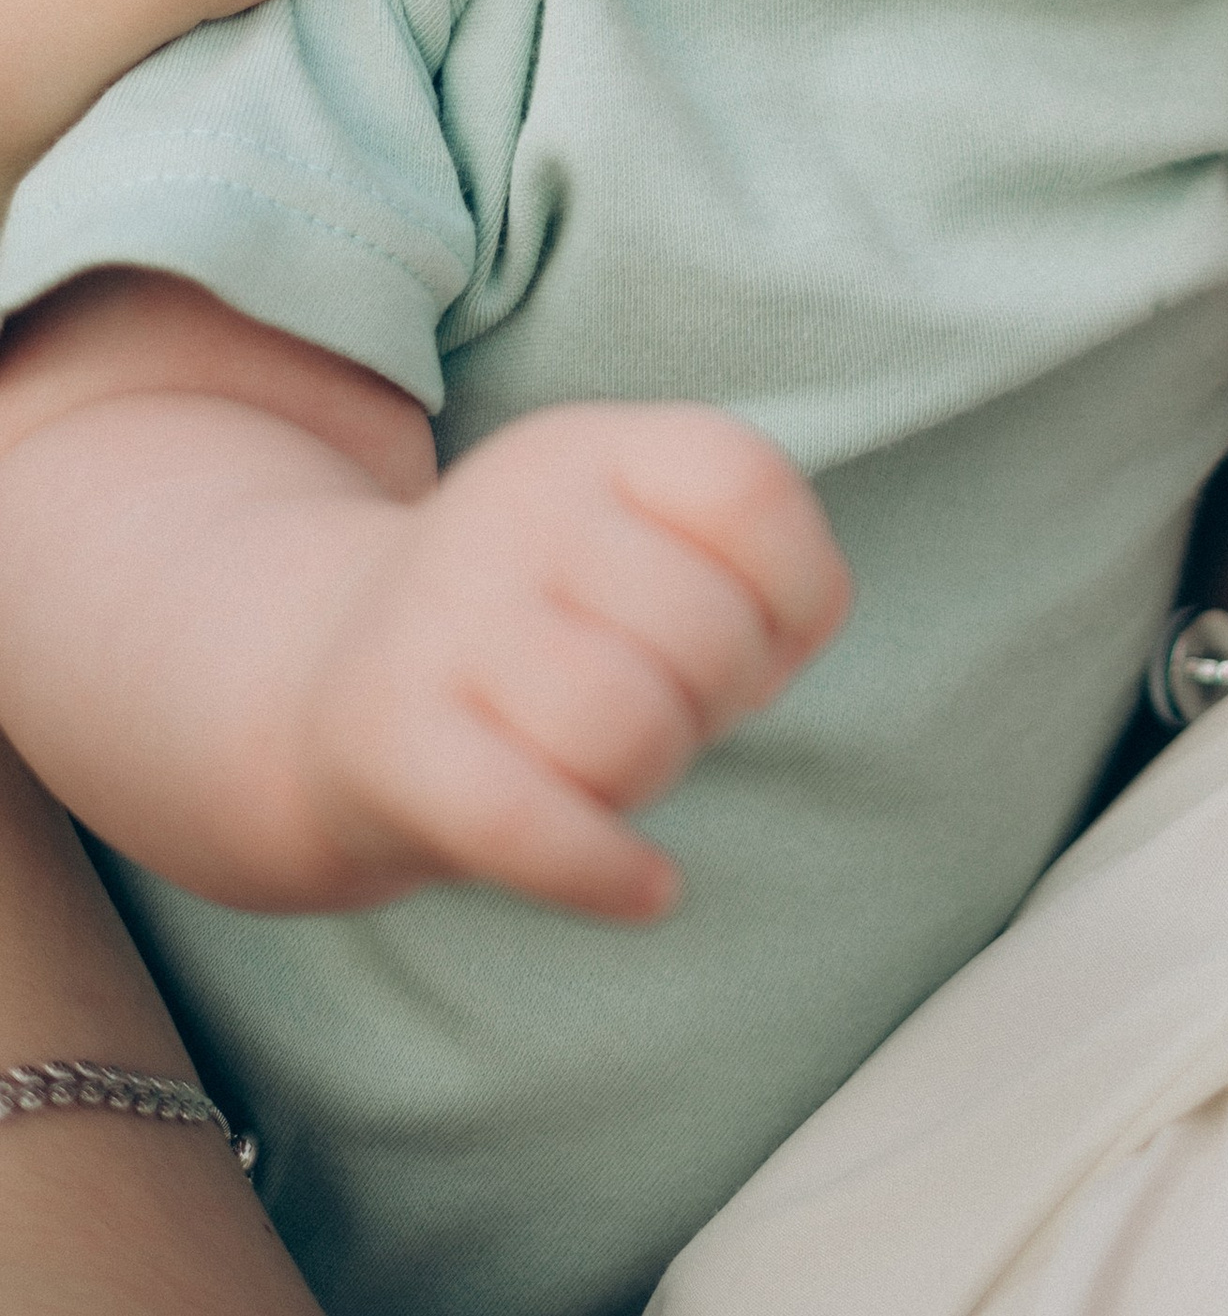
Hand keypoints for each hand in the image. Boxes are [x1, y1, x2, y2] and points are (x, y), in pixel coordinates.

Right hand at [294, 401, 851, 922]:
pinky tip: (647, 889)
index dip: (801, 588)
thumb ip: (742, 566)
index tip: (767, 638)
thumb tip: (777, 658)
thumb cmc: (543, 617)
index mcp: (589, 446)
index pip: (749, 489)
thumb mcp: (634, 540)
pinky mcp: (387, 742)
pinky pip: (531, 826)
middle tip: (670, 711)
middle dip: (721, 701)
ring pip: (629, 729)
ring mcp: (440, 621)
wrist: (319, 668)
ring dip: (655, 777)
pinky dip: (610, 875)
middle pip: (705, 629)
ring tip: (622, 772)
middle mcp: (510, 510)